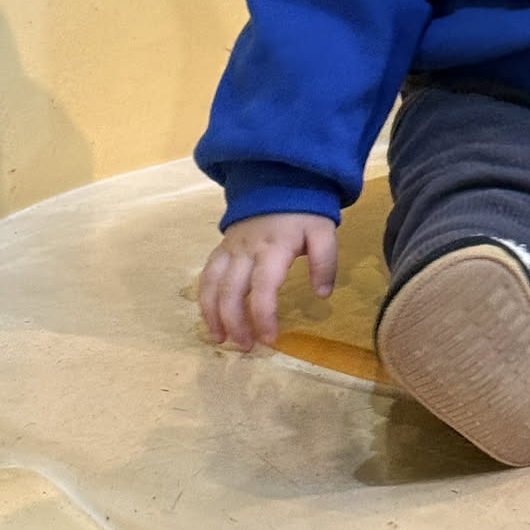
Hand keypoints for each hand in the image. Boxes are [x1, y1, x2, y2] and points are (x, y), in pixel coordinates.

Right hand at [198, 212, 337, 351]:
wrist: (279, 181)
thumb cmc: (304, 213)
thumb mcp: (324, 232)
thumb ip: (325, 261)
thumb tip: (322, 294)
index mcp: (274, 248)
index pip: (264, 288)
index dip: (264, 316)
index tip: (270, 338)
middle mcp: (247, 250)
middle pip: (232, 291)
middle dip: (235, 323)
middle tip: (245, 347)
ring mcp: (230, 248)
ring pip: (212, 284)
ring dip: (212, 314)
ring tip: (220, 339)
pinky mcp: (221, 248)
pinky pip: (206, 274)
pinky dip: (204, 298)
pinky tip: (210, 317)